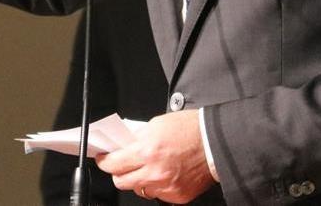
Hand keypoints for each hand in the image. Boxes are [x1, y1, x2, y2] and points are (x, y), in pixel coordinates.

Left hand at [95, 110, 214, 202]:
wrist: (216, 143)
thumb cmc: (191, 129)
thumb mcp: (157, 124)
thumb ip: (138, 138)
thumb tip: (123, 146)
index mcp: (147, 151)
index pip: (114, 163)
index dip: (104, 161)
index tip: (103, 158)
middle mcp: (154, 172)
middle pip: (121, 182)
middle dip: (118, 173)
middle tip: (120, 165)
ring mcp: (166, 187)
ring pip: (139, 190)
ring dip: (138, 180)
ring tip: (146, 168)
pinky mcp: (177, 196)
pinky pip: (157, 195)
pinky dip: (157, 186)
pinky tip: (163, 174)